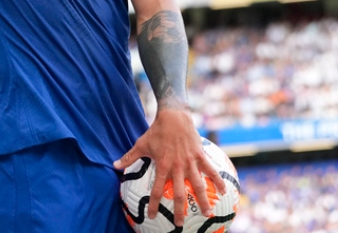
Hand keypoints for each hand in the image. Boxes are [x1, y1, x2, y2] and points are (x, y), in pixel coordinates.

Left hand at [113, 108, 226, 226]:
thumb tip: (113, 165)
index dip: (153, 204)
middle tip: (180, 224)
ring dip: (203, 200)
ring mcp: (190, 162)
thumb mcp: (141, 144)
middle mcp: (177, 167)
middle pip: (178, 193)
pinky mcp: (200, 155)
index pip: (156, 190)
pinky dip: (218, 180)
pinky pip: (211, 170)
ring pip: (198, 185)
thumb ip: (129, 157)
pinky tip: (224, 191)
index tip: (151, 216)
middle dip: (179, 210)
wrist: (173, 116)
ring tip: (208, 214)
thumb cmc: (156, 131)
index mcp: (162, 166)